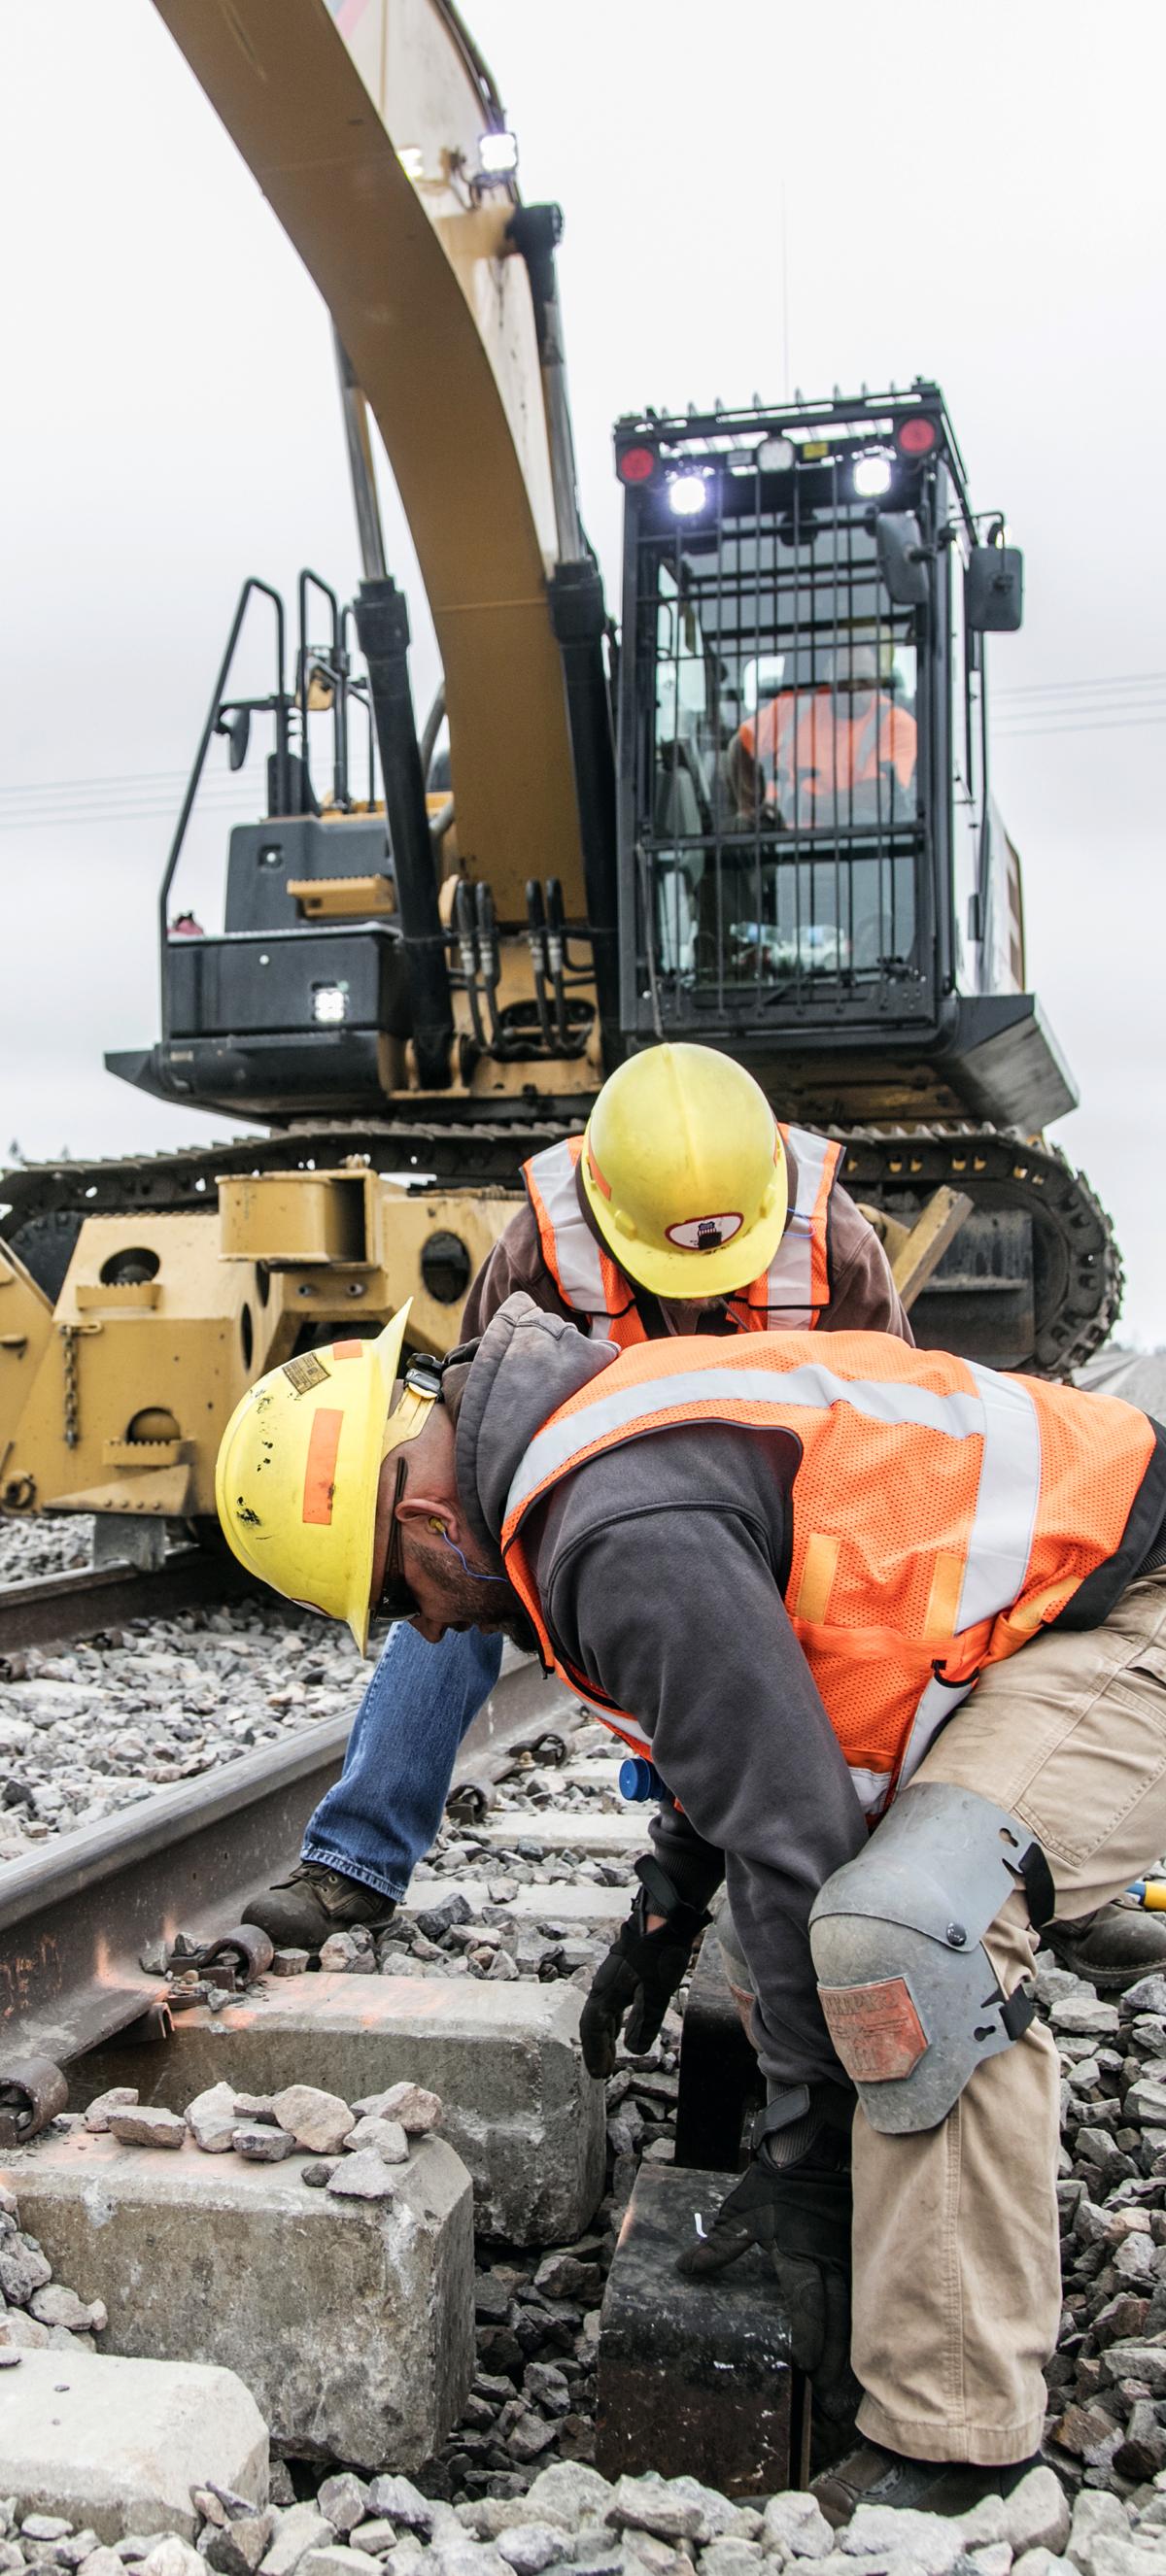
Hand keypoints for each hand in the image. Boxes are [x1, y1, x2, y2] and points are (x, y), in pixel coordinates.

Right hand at [579, 1886, 708, 2079]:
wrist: (665, 1913)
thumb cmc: (659, 1952)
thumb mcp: (655, 1991)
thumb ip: (645, 2022)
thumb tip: (634, 2050)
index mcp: (606, 1990)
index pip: (592, 2027)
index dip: (595, 2052)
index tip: (599, 2074)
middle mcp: (604, 1982)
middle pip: (594, 2020)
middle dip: (597, 2046)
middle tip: (602, 2069)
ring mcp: (614, 1974)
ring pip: (603, 2009)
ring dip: (606, 2032)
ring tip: (612, 2050)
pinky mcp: (626, 1968)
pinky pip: (613, 1999)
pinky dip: (615, 2017)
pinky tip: (625, 2020)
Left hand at [678, 2123, 857, 2423]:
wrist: (817, 2149)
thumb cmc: (777, 2183)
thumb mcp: (742, 2212)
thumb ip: (719, 2246)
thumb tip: (684, 2270)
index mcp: (801, 2254)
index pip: (808, 2300)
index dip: (809, 2333)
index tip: (807, 2364)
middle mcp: (831, 2262)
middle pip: (838, 2320)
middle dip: (837, 2363)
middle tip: (833, 2405)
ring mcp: (851, 2261)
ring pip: (856, 2316)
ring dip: (852, 2356)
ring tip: (849, 2396)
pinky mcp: (861, 2258)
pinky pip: (865, 2301)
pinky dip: (863, 2332)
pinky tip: (863, 2359)